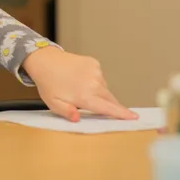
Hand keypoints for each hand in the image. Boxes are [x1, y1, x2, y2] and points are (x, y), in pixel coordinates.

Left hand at [21, 46, 136, 121]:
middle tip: (97, 108)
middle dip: (109, 106)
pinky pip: (100, 78)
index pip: (108, 108)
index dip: (122, 114)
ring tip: (80, 90)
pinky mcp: (94, 63)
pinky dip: (94, 82)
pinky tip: (80, 79)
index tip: (135, 117)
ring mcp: (95, 71)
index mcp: (84, 95)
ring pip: (104, 89)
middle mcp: (93, 83)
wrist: (44, 60)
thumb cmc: (48, 83)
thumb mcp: (53, 104)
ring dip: (98, 93)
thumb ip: (67, 113)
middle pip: (110, 99)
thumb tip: (78, 118)